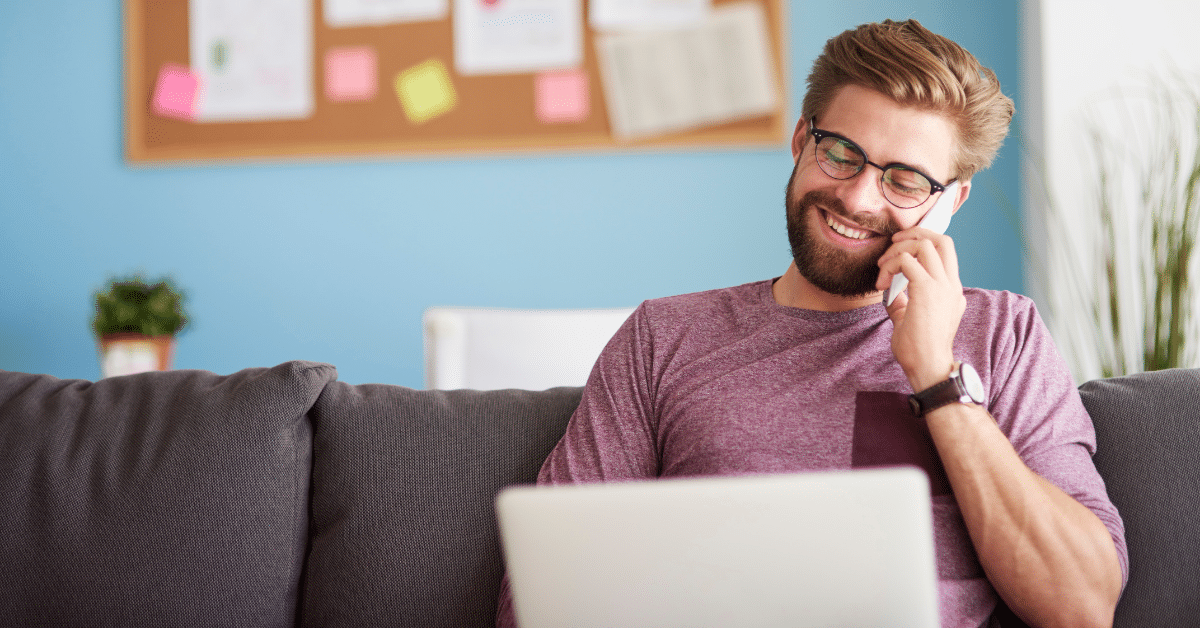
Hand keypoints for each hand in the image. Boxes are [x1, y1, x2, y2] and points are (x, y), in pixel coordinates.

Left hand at [876, 227, 965, 390]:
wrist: (928, 367)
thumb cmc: (919, 349)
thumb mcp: (910, 317)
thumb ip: (903, 301)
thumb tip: (889, 291)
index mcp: (951, 290)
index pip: (945, 251)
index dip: (923, 241)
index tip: (900, 249)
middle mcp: (951, 284)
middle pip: (941, 239)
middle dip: (914, 234)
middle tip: (892, 244)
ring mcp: (942, 286)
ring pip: (924, 244)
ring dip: (898, 250)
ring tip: (882, 268)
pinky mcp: (927, 289)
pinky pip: (907, 261)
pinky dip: (890, 266)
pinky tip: (881, 284)